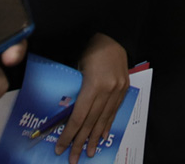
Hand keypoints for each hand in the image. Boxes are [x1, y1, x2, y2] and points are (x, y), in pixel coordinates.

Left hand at [54, 34, 128, 161]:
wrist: (113, 34)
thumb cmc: (91, 47)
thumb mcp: (77, 66)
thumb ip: (74, 88)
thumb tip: (65, 110)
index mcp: (94, 85)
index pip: (79, 117)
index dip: (69, 135)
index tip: (60, 147)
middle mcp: (108, 91)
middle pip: (91, 122)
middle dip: (81, 142)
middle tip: (73, 159)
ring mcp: (118, 90)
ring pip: (104, 120)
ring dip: (96, 138)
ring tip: (90, 153)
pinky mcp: (124, 89)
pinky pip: (114, 111)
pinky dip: (107, 125)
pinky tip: (102, 135)